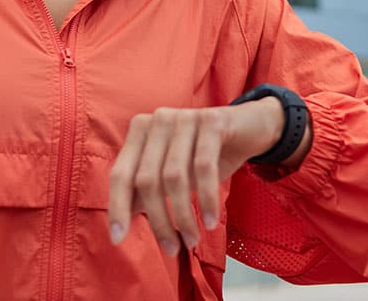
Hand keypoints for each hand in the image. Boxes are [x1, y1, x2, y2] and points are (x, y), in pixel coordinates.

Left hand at [106, 98, 289, 255]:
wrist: (249, 127)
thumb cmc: (203, 155)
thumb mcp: (173, 174)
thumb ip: (145, 192)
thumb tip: (121, 224)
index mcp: (140, 131)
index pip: (121, 173)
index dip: (118, 207)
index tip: (118, 239)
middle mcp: (158, 120)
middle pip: (147, 179)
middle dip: (158, 220)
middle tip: (171, 249)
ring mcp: (184, 117)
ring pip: (175, 176)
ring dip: (183, 216)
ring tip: (192, 241)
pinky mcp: (211, 121)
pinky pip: (204, 166)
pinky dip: (207, 199)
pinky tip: (211, 222)